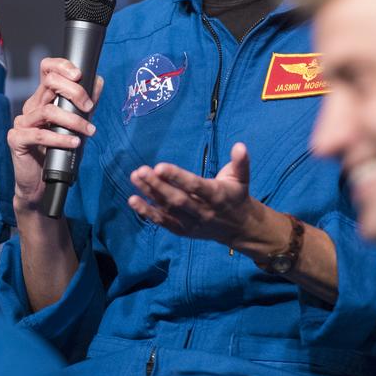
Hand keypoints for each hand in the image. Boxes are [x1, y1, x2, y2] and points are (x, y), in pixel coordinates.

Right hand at [8, 58, 103, 213]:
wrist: (40, 183)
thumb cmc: (58, 152)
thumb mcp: (77, 125)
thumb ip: (86, 105)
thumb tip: (98, 82)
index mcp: (43, 98)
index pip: (48, 70)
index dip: (62, 66)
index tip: (80, 75)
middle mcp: (31, 106)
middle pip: (49, 83)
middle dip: (75, 92)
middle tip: (89, 108)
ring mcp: (22, 122)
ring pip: (48, 110)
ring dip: (73, 120)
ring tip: (89, 131)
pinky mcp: (17, 139)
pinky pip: (40, 134)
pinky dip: (60, 138)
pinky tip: (74, 142)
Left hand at [128, 142, 261, 246]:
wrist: (240, 228)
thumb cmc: (237, 196)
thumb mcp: (242, 178)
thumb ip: (241, 162)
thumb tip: (240, 146)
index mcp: (216, 195)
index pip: (195, 186)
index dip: (177, 177)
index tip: (160, 166)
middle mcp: (203, 211)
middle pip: (177, 199)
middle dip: (157, 185)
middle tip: (141, 171)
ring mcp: (192, 222)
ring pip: (168, 209)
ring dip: (150, 195)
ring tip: (135, 178)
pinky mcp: (183, 230)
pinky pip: (164, 222)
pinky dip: (148, 213)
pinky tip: (133, 201)